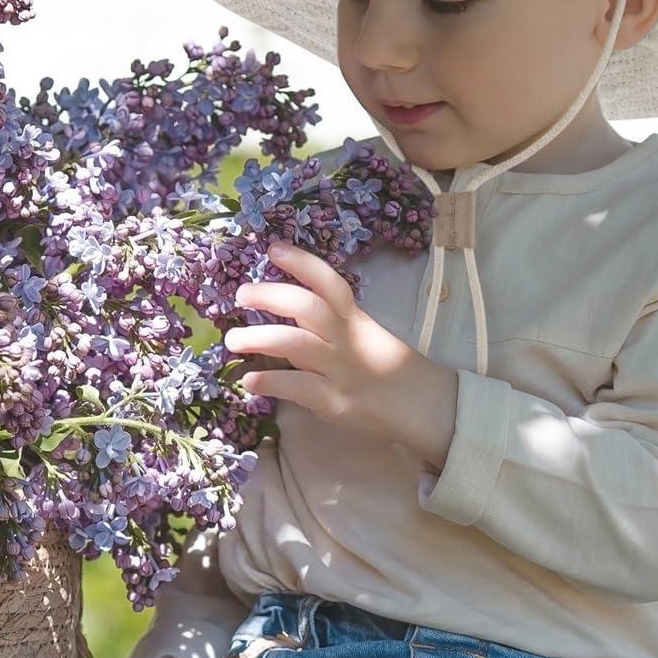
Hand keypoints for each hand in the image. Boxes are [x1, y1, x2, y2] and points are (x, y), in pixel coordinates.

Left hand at [224, 239, 457, 465]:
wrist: (424, 407)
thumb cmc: (388, 370)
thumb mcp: (365, 337)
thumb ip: (331, 327)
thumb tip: (283, 315)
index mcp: (355, 320)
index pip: (330, 283)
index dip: (302, 263)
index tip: (274, 250)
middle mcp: (347, 340)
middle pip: (308, 307)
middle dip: (271, 295)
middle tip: (241, 294)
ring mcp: (341, 370)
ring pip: (297, 344)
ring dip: (259, 337)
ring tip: (233, 340)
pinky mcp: (335, 401)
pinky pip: (298, 387)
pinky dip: (271, 381)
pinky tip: (250, 381)